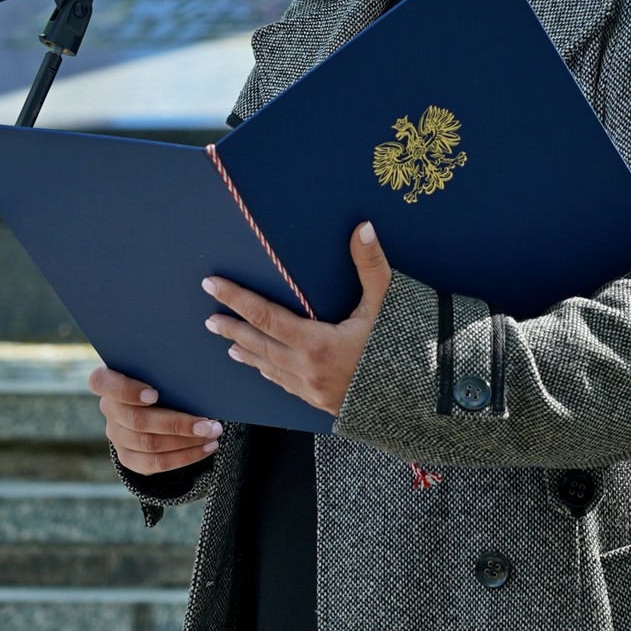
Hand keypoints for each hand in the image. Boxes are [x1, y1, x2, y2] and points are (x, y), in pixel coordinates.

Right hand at [89, 365, 222, 475]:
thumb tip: (198, 378)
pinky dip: (184, 457)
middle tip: (208, 423)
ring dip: (187, 442)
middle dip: (177, 424)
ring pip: (149, 444)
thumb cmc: (161, 377)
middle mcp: (109, 408)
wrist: (155, 402)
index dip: (126, 390)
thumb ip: (166, 370)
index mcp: (108, 379)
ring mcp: (116, 435)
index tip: (154, 394)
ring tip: (213, 434)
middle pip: (137, 420)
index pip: (101, 383)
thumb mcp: (159, 369)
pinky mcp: (128, 457)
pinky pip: (155, 464)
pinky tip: (206, 448)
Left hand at [204, 222, 392, 416]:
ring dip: (246, 352)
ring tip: (228, 343)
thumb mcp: (388, 305)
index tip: (213, 286)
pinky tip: (262, 368)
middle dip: (232, 328)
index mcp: (316, 344)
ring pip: (268, 367)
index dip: (236, 299)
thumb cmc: (405, 350)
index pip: (264, 315)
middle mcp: (307, 369)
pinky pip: (285, 385)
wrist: (420, 401)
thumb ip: (372, 266)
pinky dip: (268, 372)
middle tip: (210, 317)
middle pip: (258, 344)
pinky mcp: (321, 402)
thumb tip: (363, 228)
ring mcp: (312, 390)